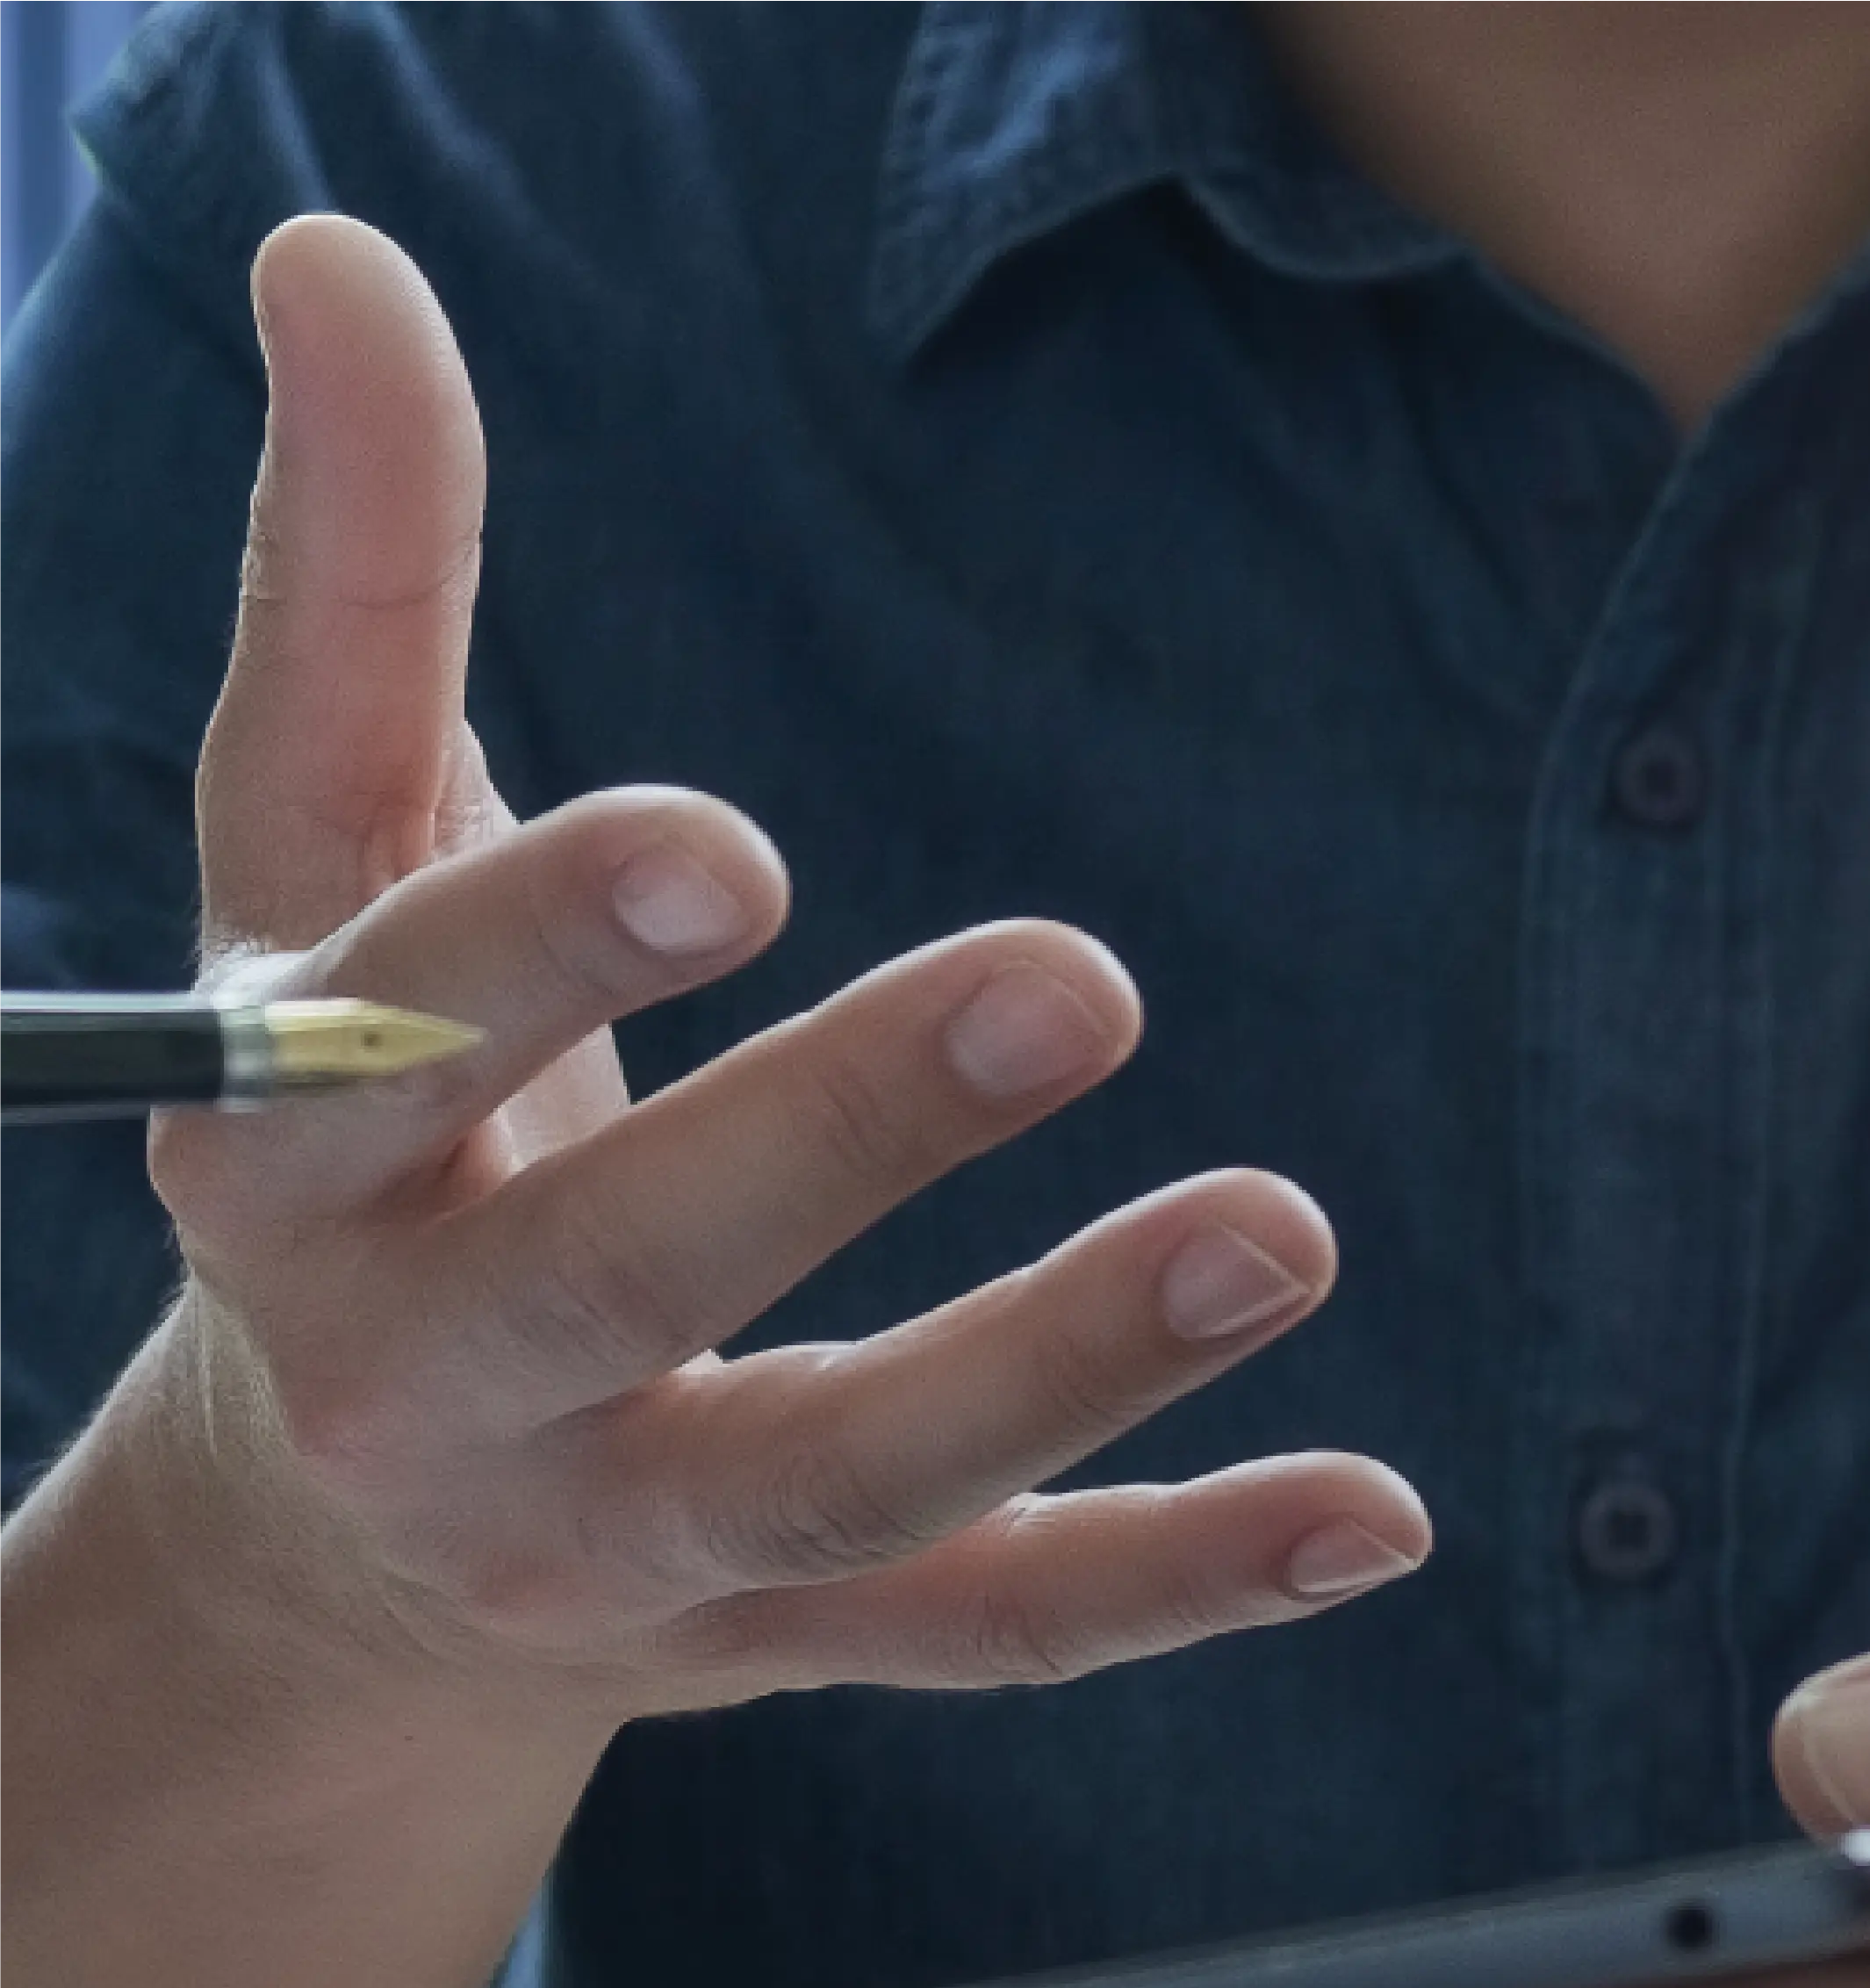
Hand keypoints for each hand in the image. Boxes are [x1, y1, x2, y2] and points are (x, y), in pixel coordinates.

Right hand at [125, 214, 1426, 1752]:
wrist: (348, 1530)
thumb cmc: (374, 1128)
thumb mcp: (319, 875)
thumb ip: (354, 590)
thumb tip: (337, 260)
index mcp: (292, 1169)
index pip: (379, 1056)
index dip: (534, 956)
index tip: (726, 848)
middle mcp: (429, 1392)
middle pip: (623, 1282)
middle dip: (834, 1138)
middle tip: (1074, 979)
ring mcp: (618, 1551)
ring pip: (838, 1482)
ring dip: (1059, 1368)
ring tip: (1282, 1229)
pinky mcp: (786, 1641)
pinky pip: (991, 1627)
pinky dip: (1181, 1579)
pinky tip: (1374, 1515)